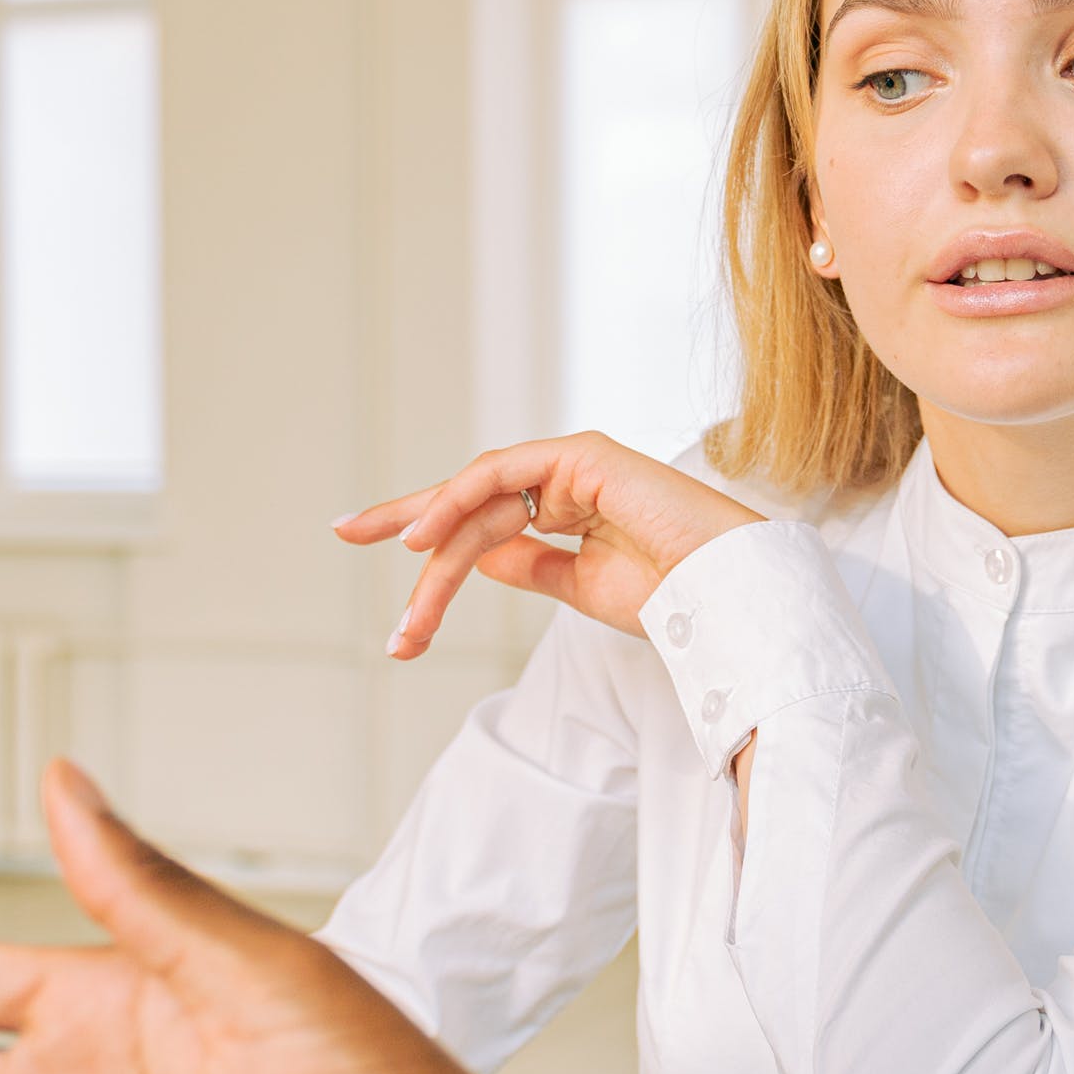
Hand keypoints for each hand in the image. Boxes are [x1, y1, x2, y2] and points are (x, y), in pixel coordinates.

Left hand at [335, 433, 761, 658]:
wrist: (728, 599)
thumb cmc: (672, 598)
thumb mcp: (579, 587)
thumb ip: (528, 566)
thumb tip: (472, 560)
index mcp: (570, 504)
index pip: (483, 515)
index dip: (427, 533)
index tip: (371, 552)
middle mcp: (567, 476)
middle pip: (468, 502)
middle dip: (405, 523)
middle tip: (345, 534)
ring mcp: (574, 463)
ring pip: (478, 503)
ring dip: (435, 555)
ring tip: (410, 617)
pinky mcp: (583, 456)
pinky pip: (502, 476)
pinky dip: (457, 503)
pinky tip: (424, 539)